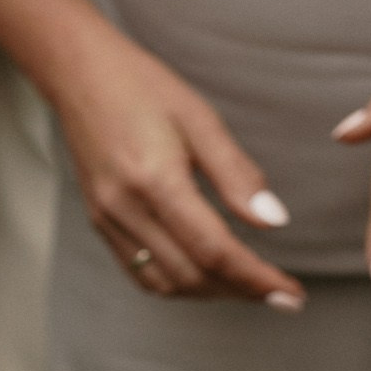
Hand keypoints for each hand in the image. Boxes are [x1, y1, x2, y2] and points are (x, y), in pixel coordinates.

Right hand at [47, 28, 305, 308]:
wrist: (79, 76)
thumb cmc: (144, 88)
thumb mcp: (201, 120)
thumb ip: (237, 175)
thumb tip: (274, 222)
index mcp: (154, 180)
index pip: (213, 249)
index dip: (256, 278)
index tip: (291, 293)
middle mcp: (125, 208)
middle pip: (191, 275)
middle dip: (241, 291)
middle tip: (282, 295)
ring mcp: (107, 219)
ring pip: (164, 282)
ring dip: (211, 293)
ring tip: (248, 287)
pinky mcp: (100, 222)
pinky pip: (140, 271)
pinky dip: (178, 283)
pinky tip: (206, 274)